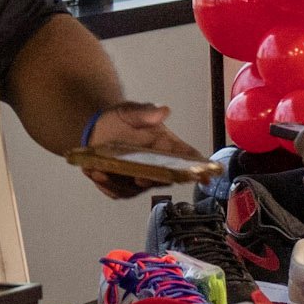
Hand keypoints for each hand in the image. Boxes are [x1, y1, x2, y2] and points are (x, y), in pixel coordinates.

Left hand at [79, 102, 200, 199]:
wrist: (96, 129)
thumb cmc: (120, 119)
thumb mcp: (131, 111)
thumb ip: (145, 112)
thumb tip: (163, 110)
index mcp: (167, 147)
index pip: (189, 158)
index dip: (201, 169)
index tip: (206, 176)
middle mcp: (157, 166)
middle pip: (164, 180)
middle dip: (151, 181)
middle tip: (138, 177)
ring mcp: (140, 179)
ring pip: (137, 189)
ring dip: (121, 183)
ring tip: (102, 171)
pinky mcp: (123, 186)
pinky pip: (118, 192)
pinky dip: (107, 185)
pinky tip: (96, 172)